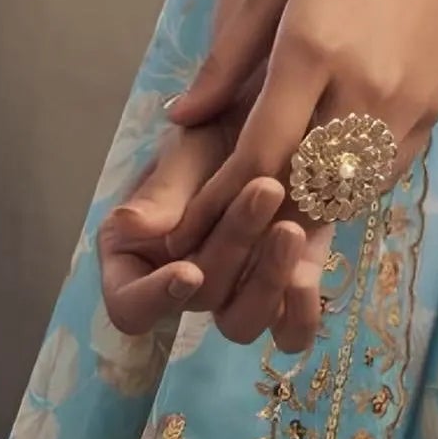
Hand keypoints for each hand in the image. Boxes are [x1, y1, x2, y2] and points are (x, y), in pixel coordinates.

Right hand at [97, 99, 329, 352]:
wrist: (271, 111)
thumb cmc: (213, 124)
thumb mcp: (186, 147)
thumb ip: (165, 188)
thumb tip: (133, 226)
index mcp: (141, 255)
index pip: (130, 305)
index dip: (154, 298)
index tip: (188, 271)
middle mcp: (185, 281)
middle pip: (201, 299)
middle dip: (232, 247)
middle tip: (265, 189)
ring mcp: (236, 287)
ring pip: (242, 320)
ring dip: (266, 281)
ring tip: (290, 228)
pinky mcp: (284, 282)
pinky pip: (287, 327)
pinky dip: (298, 314)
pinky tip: (307, 280)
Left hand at [160, 0, 437, 265]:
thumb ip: (227, 57)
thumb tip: (180, 118)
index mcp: (312, 49)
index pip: (259, 152)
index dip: (220, 199)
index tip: (187, 225)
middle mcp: (361, 88)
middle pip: (300, 187)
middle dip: (256, 222)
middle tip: (217, 245)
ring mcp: (403, 108)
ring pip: (342, 195)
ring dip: (301, 214)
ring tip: (262, 228)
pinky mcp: (432, 116)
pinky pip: (378, 178)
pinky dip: (343, 192)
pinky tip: (320, 187)